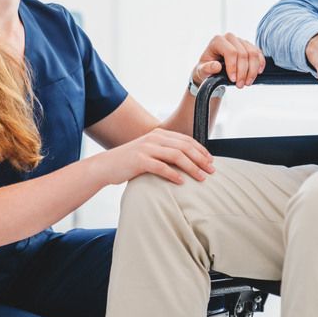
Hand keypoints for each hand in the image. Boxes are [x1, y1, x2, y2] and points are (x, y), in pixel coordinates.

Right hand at [99, 128, 214, 185]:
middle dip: (200, 159)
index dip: (201, 150)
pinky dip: (173, 174)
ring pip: (176, 156)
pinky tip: (181, 182)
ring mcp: (146, 148)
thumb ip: (165, 151)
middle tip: (211, 170)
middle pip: (184, 147)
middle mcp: (154, 138)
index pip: (186, 140)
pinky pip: (161, 167)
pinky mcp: (139, 160)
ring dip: (192, 167)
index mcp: (159, 134)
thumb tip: (187, 160)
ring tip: (201, 177)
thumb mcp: (149, 151)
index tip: (211, 160)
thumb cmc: (130, 161)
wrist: (106, 165)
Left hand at [193, 33, 265, 88]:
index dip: (234, 67)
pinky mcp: (249, 46)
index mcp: (217, 41)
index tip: (233, 80)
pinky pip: (258, 53)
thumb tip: (216, 67)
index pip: (230, 52)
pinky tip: (257, 73)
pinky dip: (260, 64)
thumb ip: (207, 69)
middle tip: (240, 85)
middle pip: (243, 53)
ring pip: (253, 54)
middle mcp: (230, 38)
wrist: (212, 68)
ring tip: (247, 82)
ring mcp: (240, 41)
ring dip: (252, 70)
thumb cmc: (206, 69)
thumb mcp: (201, 71)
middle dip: (243, 72)